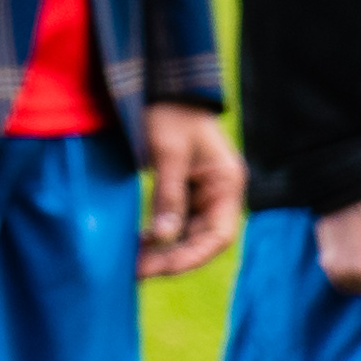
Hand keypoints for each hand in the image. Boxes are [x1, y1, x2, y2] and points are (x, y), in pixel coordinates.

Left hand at [142, 97, 247, 282]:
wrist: (163, 88)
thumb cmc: (169, 114)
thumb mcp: (167, 153)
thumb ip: (168, 195)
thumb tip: (164, 237)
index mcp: (228, 183)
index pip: (218, 234)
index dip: (191, 256)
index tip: (160, 268)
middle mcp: (221, 192)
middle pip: (203, 238)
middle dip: (173, 258)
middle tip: (136, 271)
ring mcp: (204, 192)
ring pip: (189, 232)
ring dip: (165, 249)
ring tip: (133, 264)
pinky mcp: (186, 189)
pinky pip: (177, 219)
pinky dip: (160, 233)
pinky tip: (138, 243)